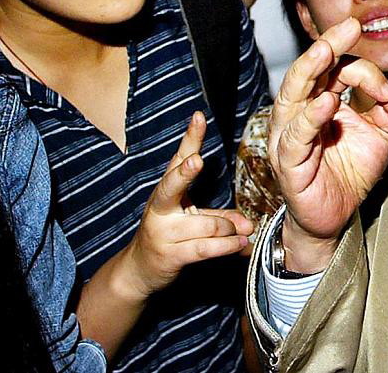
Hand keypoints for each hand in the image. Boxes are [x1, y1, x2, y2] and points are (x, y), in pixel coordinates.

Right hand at [124, 112, 253, 296]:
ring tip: (242, 231)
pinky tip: (240, 244)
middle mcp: (160, 207)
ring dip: (229, 228)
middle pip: (172, 184)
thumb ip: (220, 217)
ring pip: (206, 223)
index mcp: (166, 191)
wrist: (139, 269)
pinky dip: (227, 246)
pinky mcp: (170, 254)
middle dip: (184, 171)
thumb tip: (248, 224)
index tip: (199, 117)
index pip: (178, 158)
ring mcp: (163, 231)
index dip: (190, 137)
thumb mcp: (191, 218)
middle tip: (196, 161)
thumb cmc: (169, 235)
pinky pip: (205, 247)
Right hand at [269, 18, 387, 272]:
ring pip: (293, 95)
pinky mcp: (288, 162)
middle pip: (309, 71)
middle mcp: (300, 111)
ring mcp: (290, 134)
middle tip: (348, 26)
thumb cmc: (349, 173)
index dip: (365, 73)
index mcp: (320, 99)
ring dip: (310, 70)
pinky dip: (310, 119)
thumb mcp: (380, 138)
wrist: (335, 219)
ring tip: (326, 50)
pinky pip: (296, 136)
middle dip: (328, 45)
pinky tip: (325, 105)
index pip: (337, 70)